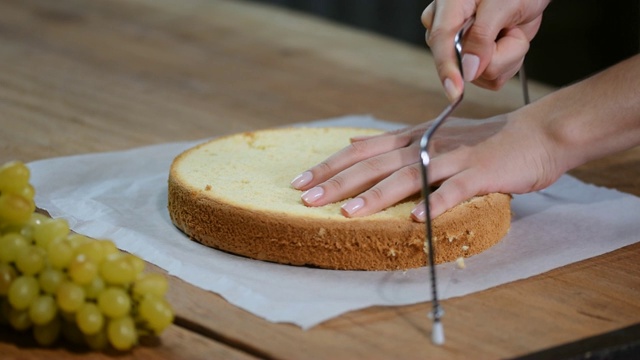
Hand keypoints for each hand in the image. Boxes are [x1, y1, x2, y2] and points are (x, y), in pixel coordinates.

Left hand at [290, 117, 536, 220]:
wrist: (536, 133)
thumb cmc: (483, 140)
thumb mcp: (431, 134)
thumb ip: (393, 142)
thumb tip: (353, 144)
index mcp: (413, 137)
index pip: (362, 151)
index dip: (330, 166)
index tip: (300, 182)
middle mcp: (426, 144)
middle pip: (376, 165)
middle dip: (339, 182)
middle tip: (308, 200)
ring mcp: (453, 158)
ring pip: (408, 177)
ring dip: (377, 196)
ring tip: (349, 214)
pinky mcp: (480, 173)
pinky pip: (455, 191)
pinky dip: (435, 204)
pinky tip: (415, 220)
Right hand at [422, 0, 549, 99]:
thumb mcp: (502, 6)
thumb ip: (482, 36)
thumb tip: (468, 71)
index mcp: (447, 8)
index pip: (440, 41)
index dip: (447, 67)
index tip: (455, 90)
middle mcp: (447, 31)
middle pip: (461, 64)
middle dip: (494, 53)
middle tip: (508, 26)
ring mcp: (460, 49)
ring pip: (480, 75)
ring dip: (506, 55)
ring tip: (508, 30)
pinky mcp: (474, 63)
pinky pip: (491, 79)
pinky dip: (509, 62)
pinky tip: (507, 40)